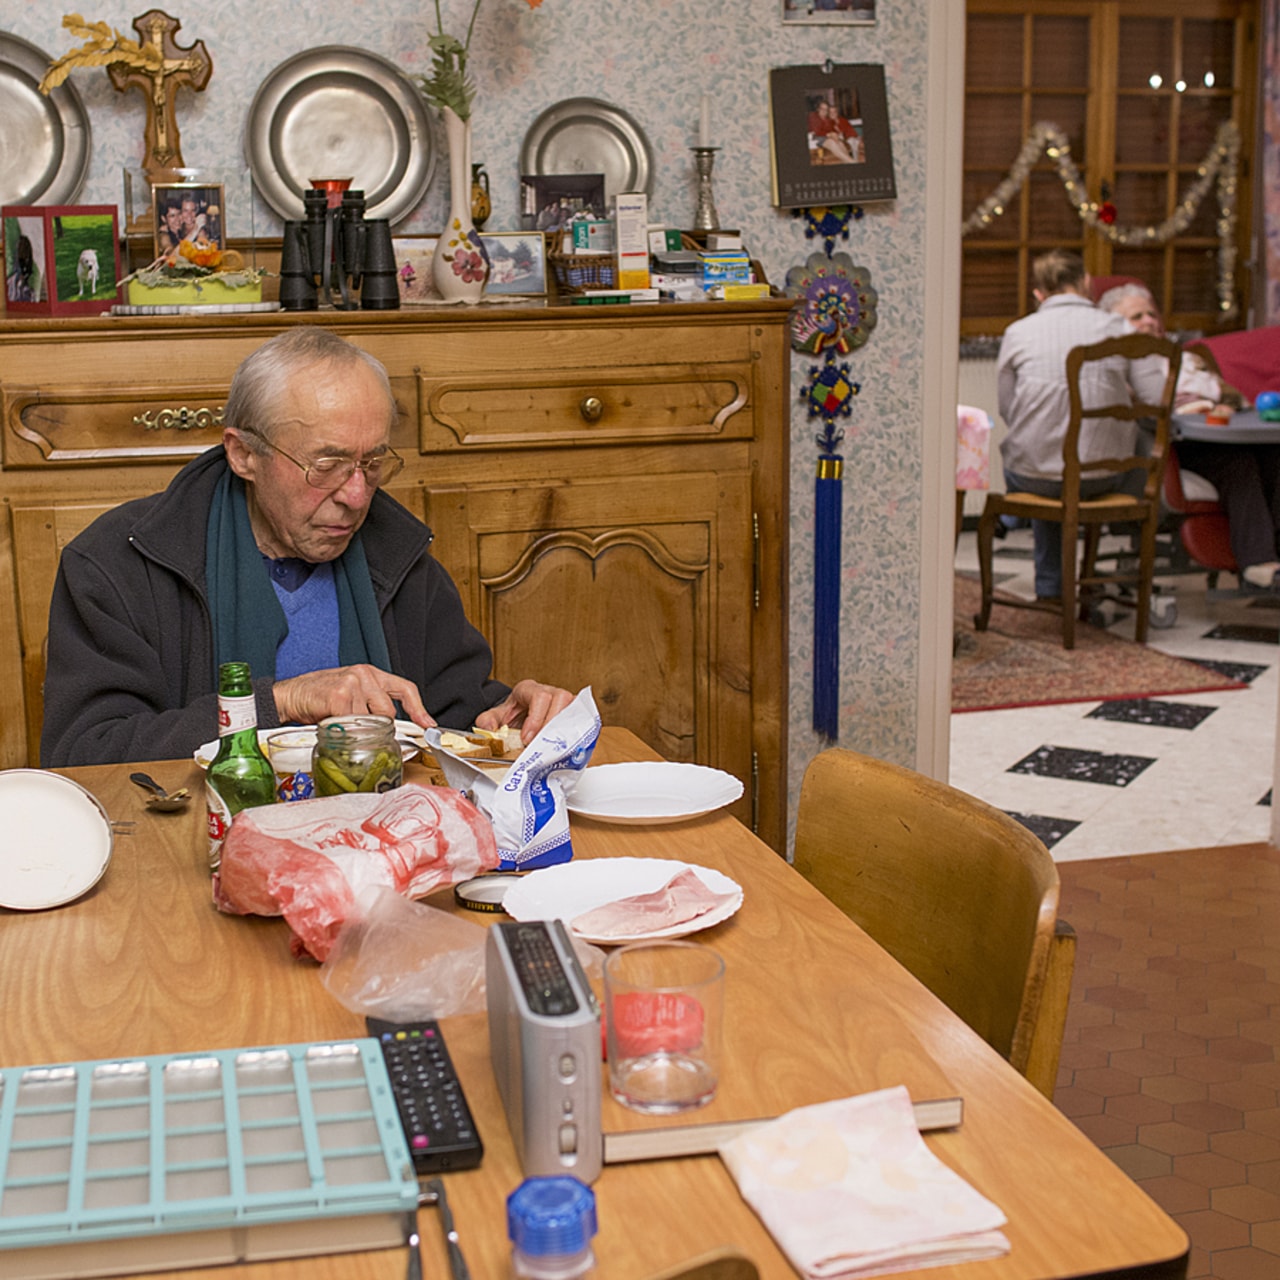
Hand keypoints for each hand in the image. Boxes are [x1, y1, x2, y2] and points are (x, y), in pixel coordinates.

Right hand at [273, 665, 435, 729]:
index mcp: (370, 674)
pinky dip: (341, 729)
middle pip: (387, 712)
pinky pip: (351, 724)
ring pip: (369, 721)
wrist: (290, 695)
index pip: (405, 688)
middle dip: (375, 726)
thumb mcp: (351, 695)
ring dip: (354, 728)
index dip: (419, 708)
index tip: (427, 724)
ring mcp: (352, 683)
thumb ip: (371, 705)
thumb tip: (391, 728)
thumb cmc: (319, 697)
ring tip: (338, 719)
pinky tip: (330, 719)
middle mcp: (364, 675)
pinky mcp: (339, 695)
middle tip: (355, 726)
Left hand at [476, 680, 574, 744]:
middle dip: (551, 724)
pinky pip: (581, 718)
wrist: (520, 719)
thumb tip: (489, 726)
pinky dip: (576, 732)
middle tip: (541, 745)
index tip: (527, 738)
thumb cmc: (511, 717)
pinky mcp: (573, 713)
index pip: (539, 696)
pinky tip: (568, 746)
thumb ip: (488, 721)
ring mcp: (564, 702)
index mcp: (529, 689)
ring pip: (574, 707)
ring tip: (554, 747)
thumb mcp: (495, 717)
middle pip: (561, 698)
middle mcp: (550, 692)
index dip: (536, 718)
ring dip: (565, 728)